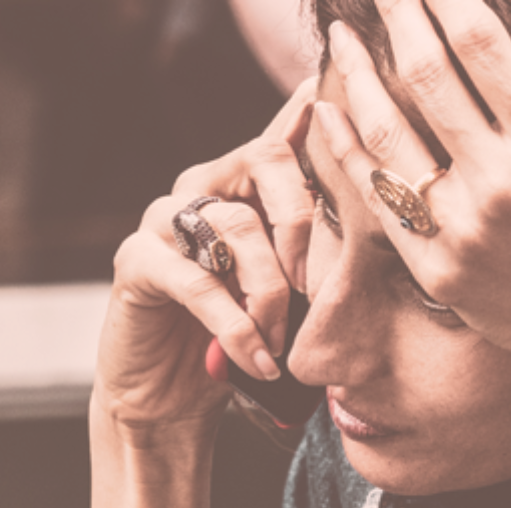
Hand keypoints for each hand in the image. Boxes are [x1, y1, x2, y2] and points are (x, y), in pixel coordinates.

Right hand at [94, 80, 316, 434]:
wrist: (170, 399)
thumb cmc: (242, 340)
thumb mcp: (290, 294)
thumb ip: (316, 255)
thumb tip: (373, 228)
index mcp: (243, 184)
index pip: (282, 136)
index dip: (309, 114)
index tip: (335, 104)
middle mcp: (202, 186)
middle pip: (265, 159)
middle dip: (304, 223)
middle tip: (315, 289)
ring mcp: (163, 218)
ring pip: (237, 225)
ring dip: (271, 292)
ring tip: (281, 344)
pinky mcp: (136, 260)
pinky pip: (198, 283)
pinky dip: (237, 327)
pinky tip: (259, 362)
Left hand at [314, 0, 510, 407]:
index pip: (479, 45)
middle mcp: (498, 181)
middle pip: (425, 75)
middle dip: (395, 17)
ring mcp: (461, 228)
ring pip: (386, 133)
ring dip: (355, 76)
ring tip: (340, 39)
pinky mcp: (437, 268)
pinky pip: (377, 198)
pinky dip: (345, 149)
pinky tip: (329, 111)